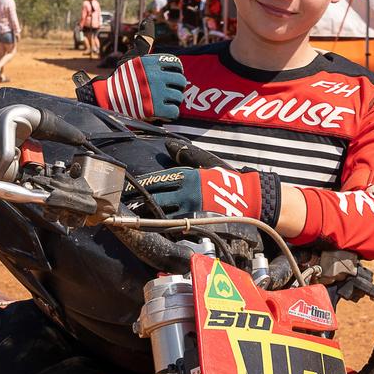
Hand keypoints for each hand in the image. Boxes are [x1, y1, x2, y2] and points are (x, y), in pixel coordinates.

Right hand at [77, 53, 186, 121]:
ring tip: (166, 101)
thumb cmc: (122, 78)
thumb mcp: (132, 57)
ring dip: (174, 101)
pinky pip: (174, 111)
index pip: (176, 63)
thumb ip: (144, 42)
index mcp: (152, 62)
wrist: (109, 98)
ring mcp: (156, 92)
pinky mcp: (154, 109)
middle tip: (170, 91)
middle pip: (181, 81)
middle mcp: (155, 75)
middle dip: (177, 87)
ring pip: (179, 97)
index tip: (172, 76)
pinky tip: (164, 111)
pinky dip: (171, 113)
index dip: (177, 70)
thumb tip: (148, 21)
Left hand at [127, 165, 280, 224]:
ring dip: (147, 216)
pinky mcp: (198, 223)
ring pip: (162, 214)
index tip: (126, 188)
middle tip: (124, 205)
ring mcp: (191, 209)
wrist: (250, 198)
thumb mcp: (207, 164)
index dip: (140, 185)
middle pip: (155, 197)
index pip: (157, 180)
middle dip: (138, 202)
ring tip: (133, 218)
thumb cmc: (227, 181)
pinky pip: (176, 227)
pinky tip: (153, 229)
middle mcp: (186, 191)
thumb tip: (170, 144)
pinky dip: (163, 228)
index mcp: (187, 175)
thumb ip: (187, 156)